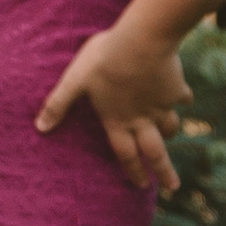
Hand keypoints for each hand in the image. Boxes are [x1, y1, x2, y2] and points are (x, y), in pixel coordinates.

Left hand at [37, 25, 188, 195]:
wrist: (144, 38)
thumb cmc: (105, 59)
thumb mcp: (75, 80)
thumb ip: (58, 104)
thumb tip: (40, 128)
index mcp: (117, 121)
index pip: (124, 154)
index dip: (133, 171)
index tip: (142, 186)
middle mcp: (142, 118)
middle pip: (155, 151)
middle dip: (164, 171)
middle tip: (172, 187)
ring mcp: (162, 103)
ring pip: (170, 125)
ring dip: (170, 133)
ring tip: (171, 136)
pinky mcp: (176, 85)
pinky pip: (182, 96)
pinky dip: (183, 99)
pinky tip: (185, 98)